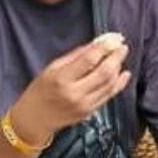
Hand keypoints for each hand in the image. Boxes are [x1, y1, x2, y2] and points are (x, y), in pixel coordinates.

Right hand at [14, 37, 130, 140]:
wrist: (34, 119)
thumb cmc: (41, 89)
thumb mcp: (53, 67)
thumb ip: (76, 55)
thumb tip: (98, 43)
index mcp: (62, 79)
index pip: (89, 60)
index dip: (104, 47)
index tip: (114, 38)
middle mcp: (75, 94)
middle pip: (104, 73)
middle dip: (116, 57)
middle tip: (122, 46)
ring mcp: (84, 105)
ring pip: (109, 85)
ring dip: (119, 69)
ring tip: (121, 57)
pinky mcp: (89, 113)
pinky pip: (108, 96)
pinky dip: (118, 84)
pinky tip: (123, 75)